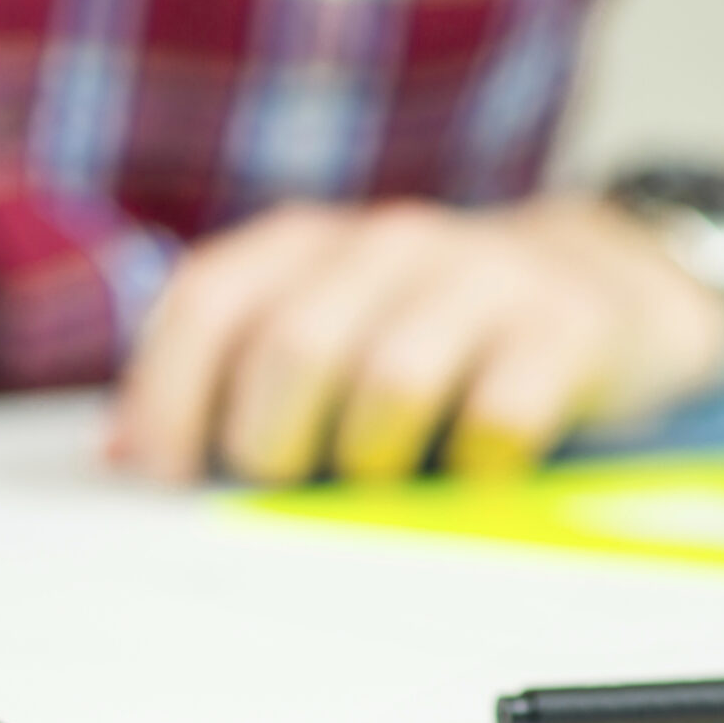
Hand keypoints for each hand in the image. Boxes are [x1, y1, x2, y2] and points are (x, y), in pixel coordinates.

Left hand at [108, 200, 723, 483]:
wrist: (602, 285)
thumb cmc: (424, 334)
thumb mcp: (317, 334)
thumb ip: (219, 382)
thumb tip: (121, 459)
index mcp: (304, 244)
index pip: (209, 303)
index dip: (171, 395)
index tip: (168, 476)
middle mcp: (386, 243)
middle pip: (294, 349)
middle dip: (275, 443)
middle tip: (292, 479)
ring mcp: (481, 276)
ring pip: (391, 385)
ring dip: (373, 458)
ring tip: (386, 468)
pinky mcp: (565, 328)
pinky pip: (499, 417)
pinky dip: (474, 463)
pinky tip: (474, 464)